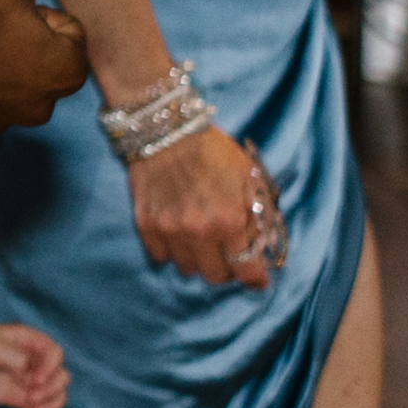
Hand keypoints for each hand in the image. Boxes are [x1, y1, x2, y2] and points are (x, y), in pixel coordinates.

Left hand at [0, 321, 68, 407]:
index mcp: (27, 340)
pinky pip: (43, 407)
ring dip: (52, 404)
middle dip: (52, 388)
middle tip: (33, 397)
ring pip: (56, 393)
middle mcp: (32, 360)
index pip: (54, 352)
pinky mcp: (20, 398)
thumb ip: (14, 356)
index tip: (37, 379)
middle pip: (60, 374)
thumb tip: (30, 370)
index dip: (52, 366)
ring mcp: (28, 380)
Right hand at [126, 115, 280, 291]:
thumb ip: (257, 215)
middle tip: (228, 255)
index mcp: (229, 220)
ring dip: (198, 261)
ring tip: (202, 243)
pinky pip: (160, 257)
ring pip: (187, 269)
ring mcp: (169, 229)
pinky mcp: (146, 224)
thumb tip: (262, 246)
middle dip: (227, 268)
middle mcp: (198, 231)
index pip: (246, 270)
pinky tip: (179, 236)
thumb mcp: (249, 177)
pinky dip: (171, 252)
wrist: (165, 130)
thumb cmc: (214, 151)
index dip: (256, 278)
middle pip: (215, 276)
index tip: (258, 278)